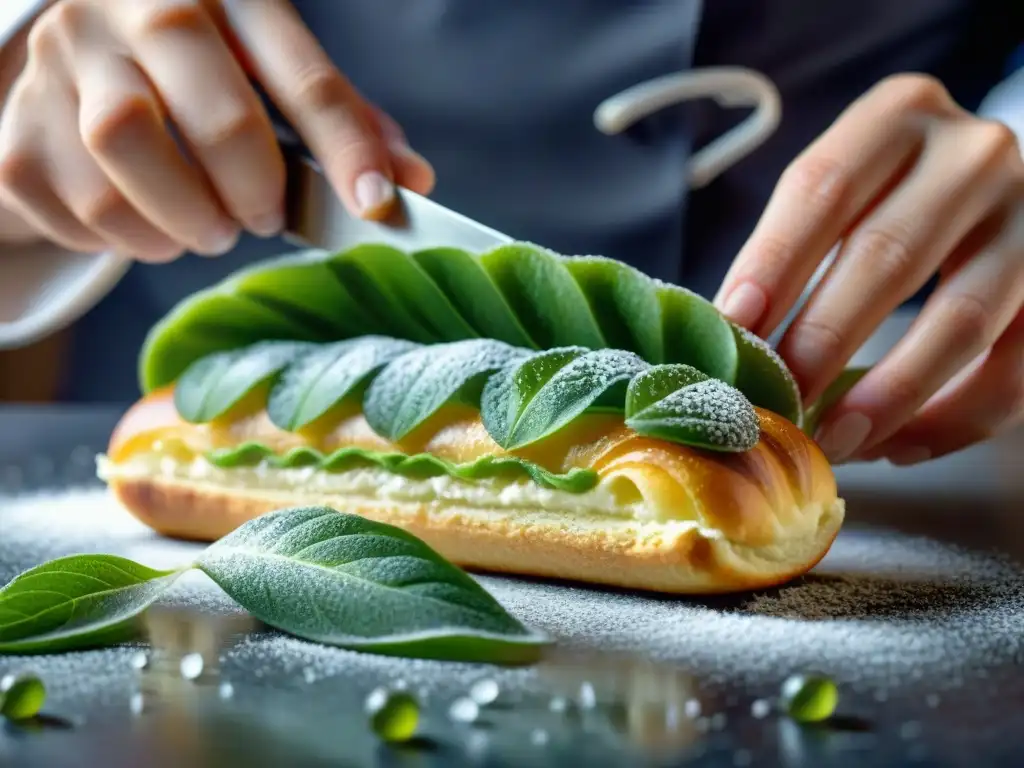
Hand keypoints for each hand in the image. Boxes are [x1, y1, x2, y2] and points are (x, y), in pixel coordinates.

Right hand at [0, 0, 433, 261]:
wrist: (78, 65)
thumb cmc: (200, 75)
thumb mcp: (272, 74)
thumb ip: (339, 122)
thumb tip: (410, 182)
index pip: (302, 77)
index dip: (347, 150)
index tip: (377, 205)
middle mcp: (134, 9)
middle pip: (209, 111)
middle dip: (252, 188)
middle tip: (260, 218)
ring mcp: (65, 63)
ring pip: (125, 151)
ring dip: (182, 219)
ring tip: (205, 228)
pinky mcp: (17, 129)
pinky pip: (75, 206)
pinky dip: (123, 239)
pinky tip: (146, 225)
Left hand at [714, 74, 1023, 464]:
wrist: (995, 190)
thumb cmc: (890, 197)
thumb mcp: (843, 191)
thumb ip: (792, 249)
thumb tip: (725, 340)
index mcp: (898, 116)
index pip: (822, 188)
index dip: (772, 264)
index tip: (733, 329)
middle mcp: (973, 155)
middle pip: (888, 255)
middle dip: (823, 340)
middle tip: (777, 401)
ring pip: (963, 318)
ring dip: (890, 393)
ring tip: (833, 439)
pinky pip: (1016, 368)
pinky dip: (954, 419)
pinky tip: (898, 447)